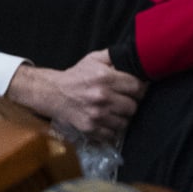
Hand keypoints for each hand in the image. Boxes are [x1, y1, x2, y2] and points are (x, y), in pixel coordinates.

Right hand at [7, 49, 144, 142]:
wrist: (53, 93)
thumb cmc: (76, 76)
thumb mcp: (93, 59)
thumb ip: (114, 57)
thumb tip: (136, 59)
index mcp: (105, 77)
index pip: (137, 87)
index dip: (139, 88)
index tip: (135, 89)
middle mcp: (102, 97)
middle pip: (133, 106)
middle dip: (131, 103)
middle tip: (123, 100)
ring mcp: (97, 115)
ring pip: (125, 122)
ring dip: (122, 117)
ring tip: (114, 111)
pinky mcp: (91, 128)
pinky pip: (113, 134)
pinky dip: (112, 129)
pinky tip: (106, 120)